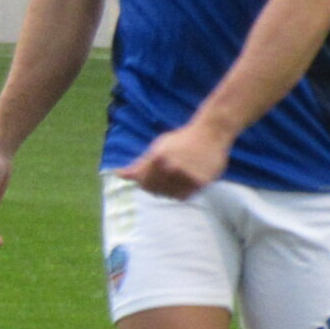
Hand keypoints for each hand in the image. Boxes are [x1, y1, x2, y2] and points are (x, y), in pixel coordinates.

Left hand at [115, 120, 231, 200]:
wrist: (211, 133)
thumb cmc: (182, 139)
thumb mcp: (158, 148)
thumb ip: (139, 164)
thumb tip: (118, 174)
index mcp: (157, 158)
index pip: (142, 182)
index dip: (142, 183)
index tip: (147, 179)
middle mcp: (171, 168)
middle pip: (155, 190)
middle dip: (155, 187)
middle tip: (165, 176)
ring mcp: (186, 176)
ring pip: (169, 195)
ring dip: (168, 190)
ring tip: (175, 177)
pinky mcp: (199, 182)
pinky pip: (183, 196)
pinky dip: (180, 192)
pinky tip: (183, 181)